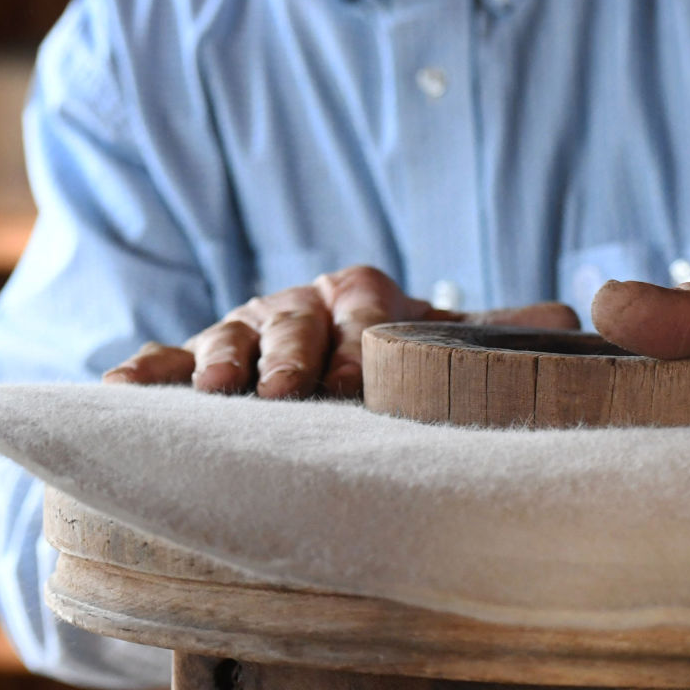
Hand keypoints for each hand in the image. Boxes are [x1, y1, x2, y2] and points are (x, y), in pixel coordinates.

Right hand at [104, 264, 578, 398]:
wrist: (329, 371)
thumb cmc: (396, 363)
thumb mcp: (443, 346)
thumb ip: (498, 337)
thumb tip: (571, 317)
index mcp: (365, 298)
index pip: (369, 311)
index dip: (367, 336)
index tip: (365, 365)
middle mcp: (301, 308)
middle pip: (294, 320)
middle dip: (292, 353)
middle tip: (292, 390)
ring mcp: (242, 333)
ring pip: (229, 338)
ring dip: (220, 363)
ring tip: (215, 392)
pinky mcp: (192, 362)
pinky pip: (162, 362)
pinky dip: (143, 373)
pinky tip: (118, 389)